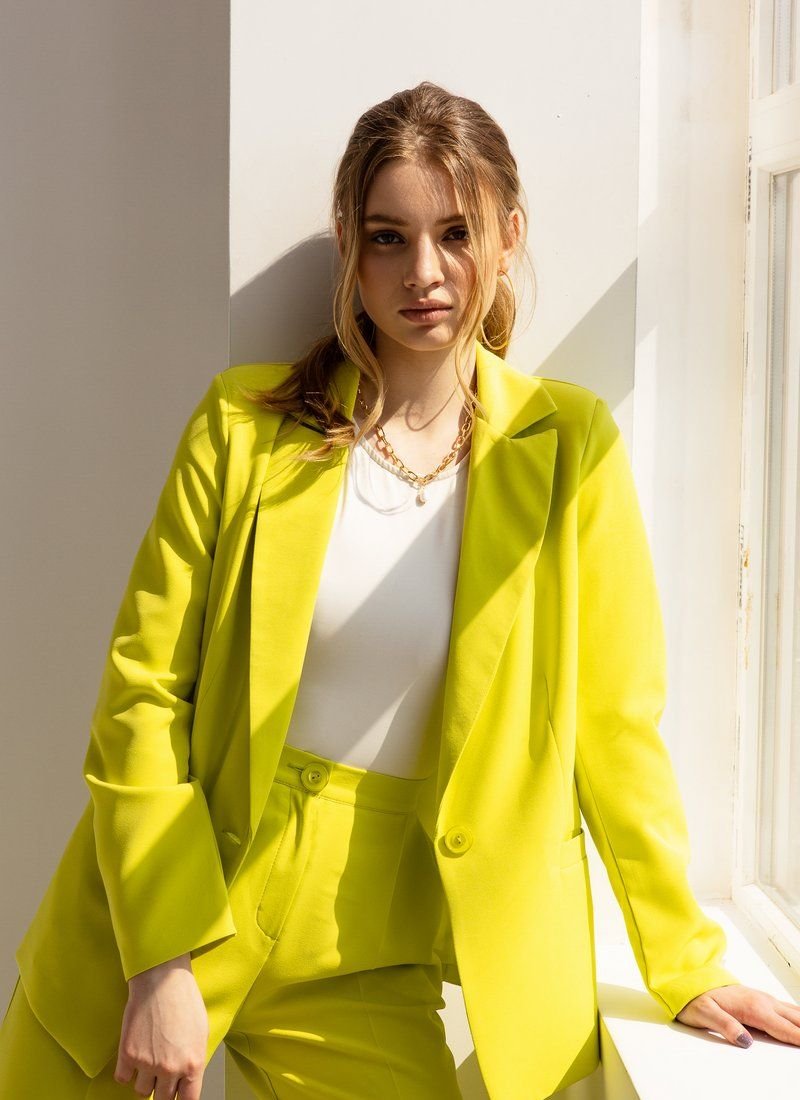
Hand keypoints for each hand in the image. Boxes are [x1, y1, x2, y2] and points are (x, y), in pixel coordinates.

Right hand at [115, 956, 208, 1098]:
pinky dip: (126, 1070)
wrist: (162, 979)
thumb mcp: (201, 1032)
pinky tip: (134, 1055)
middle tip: (161, 1075)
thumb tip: (187, 1077)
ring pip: (142, 1090)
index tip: (177, 1097)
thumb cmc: (184, 999)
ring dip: (144, 1079)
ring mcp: (147, 1063)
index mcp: (193, 1064)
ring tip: (149, 1057)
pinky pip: (123, 1079)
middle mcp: (170, 1069)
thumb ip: (193, 1060)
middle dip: (163, 1090)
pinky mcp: (128, 1054)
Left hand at [675, 984, 799, 1048]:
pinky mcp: (761, 999)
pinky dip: (798, 1016)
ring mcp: (762, 999)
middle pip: (794, 1020)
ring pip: (793, 1012)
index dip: (799, 1038)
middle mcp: (761, 1001)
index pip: (783, 1028)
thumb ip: (726, 1026)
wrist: (690, 980)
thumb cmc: (696, 998)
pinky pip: (786, 1008)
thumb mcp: (705, 1014)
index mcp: (752, 1008)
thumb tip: (745, 1041)